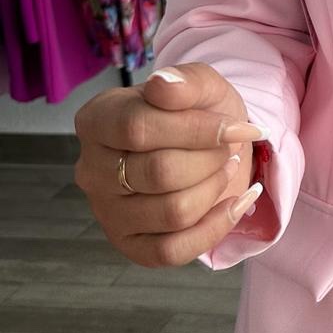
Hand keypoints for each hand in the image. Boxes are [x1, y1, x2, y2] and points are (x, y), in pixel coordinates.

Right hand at [73, 63, 264, 268]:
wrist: (209, 144)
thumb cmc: (197, 113)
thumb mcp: (201, 85)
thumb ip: (185, 81)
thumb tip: (164, 86)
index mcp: (97, 121)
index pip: (138, 128)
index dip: (198, 130)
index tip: (240, 127)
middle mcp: (92, 170)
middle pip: (159, 172)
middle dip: (211, 159)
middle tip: (231, 148)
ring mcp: (107, 212)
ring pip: (172, 212)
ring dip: (215, 188)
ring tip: (227, 168)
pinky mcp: (131, 245)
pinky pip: (172, 251)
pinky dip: (216, 227)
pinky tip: (236, 202)